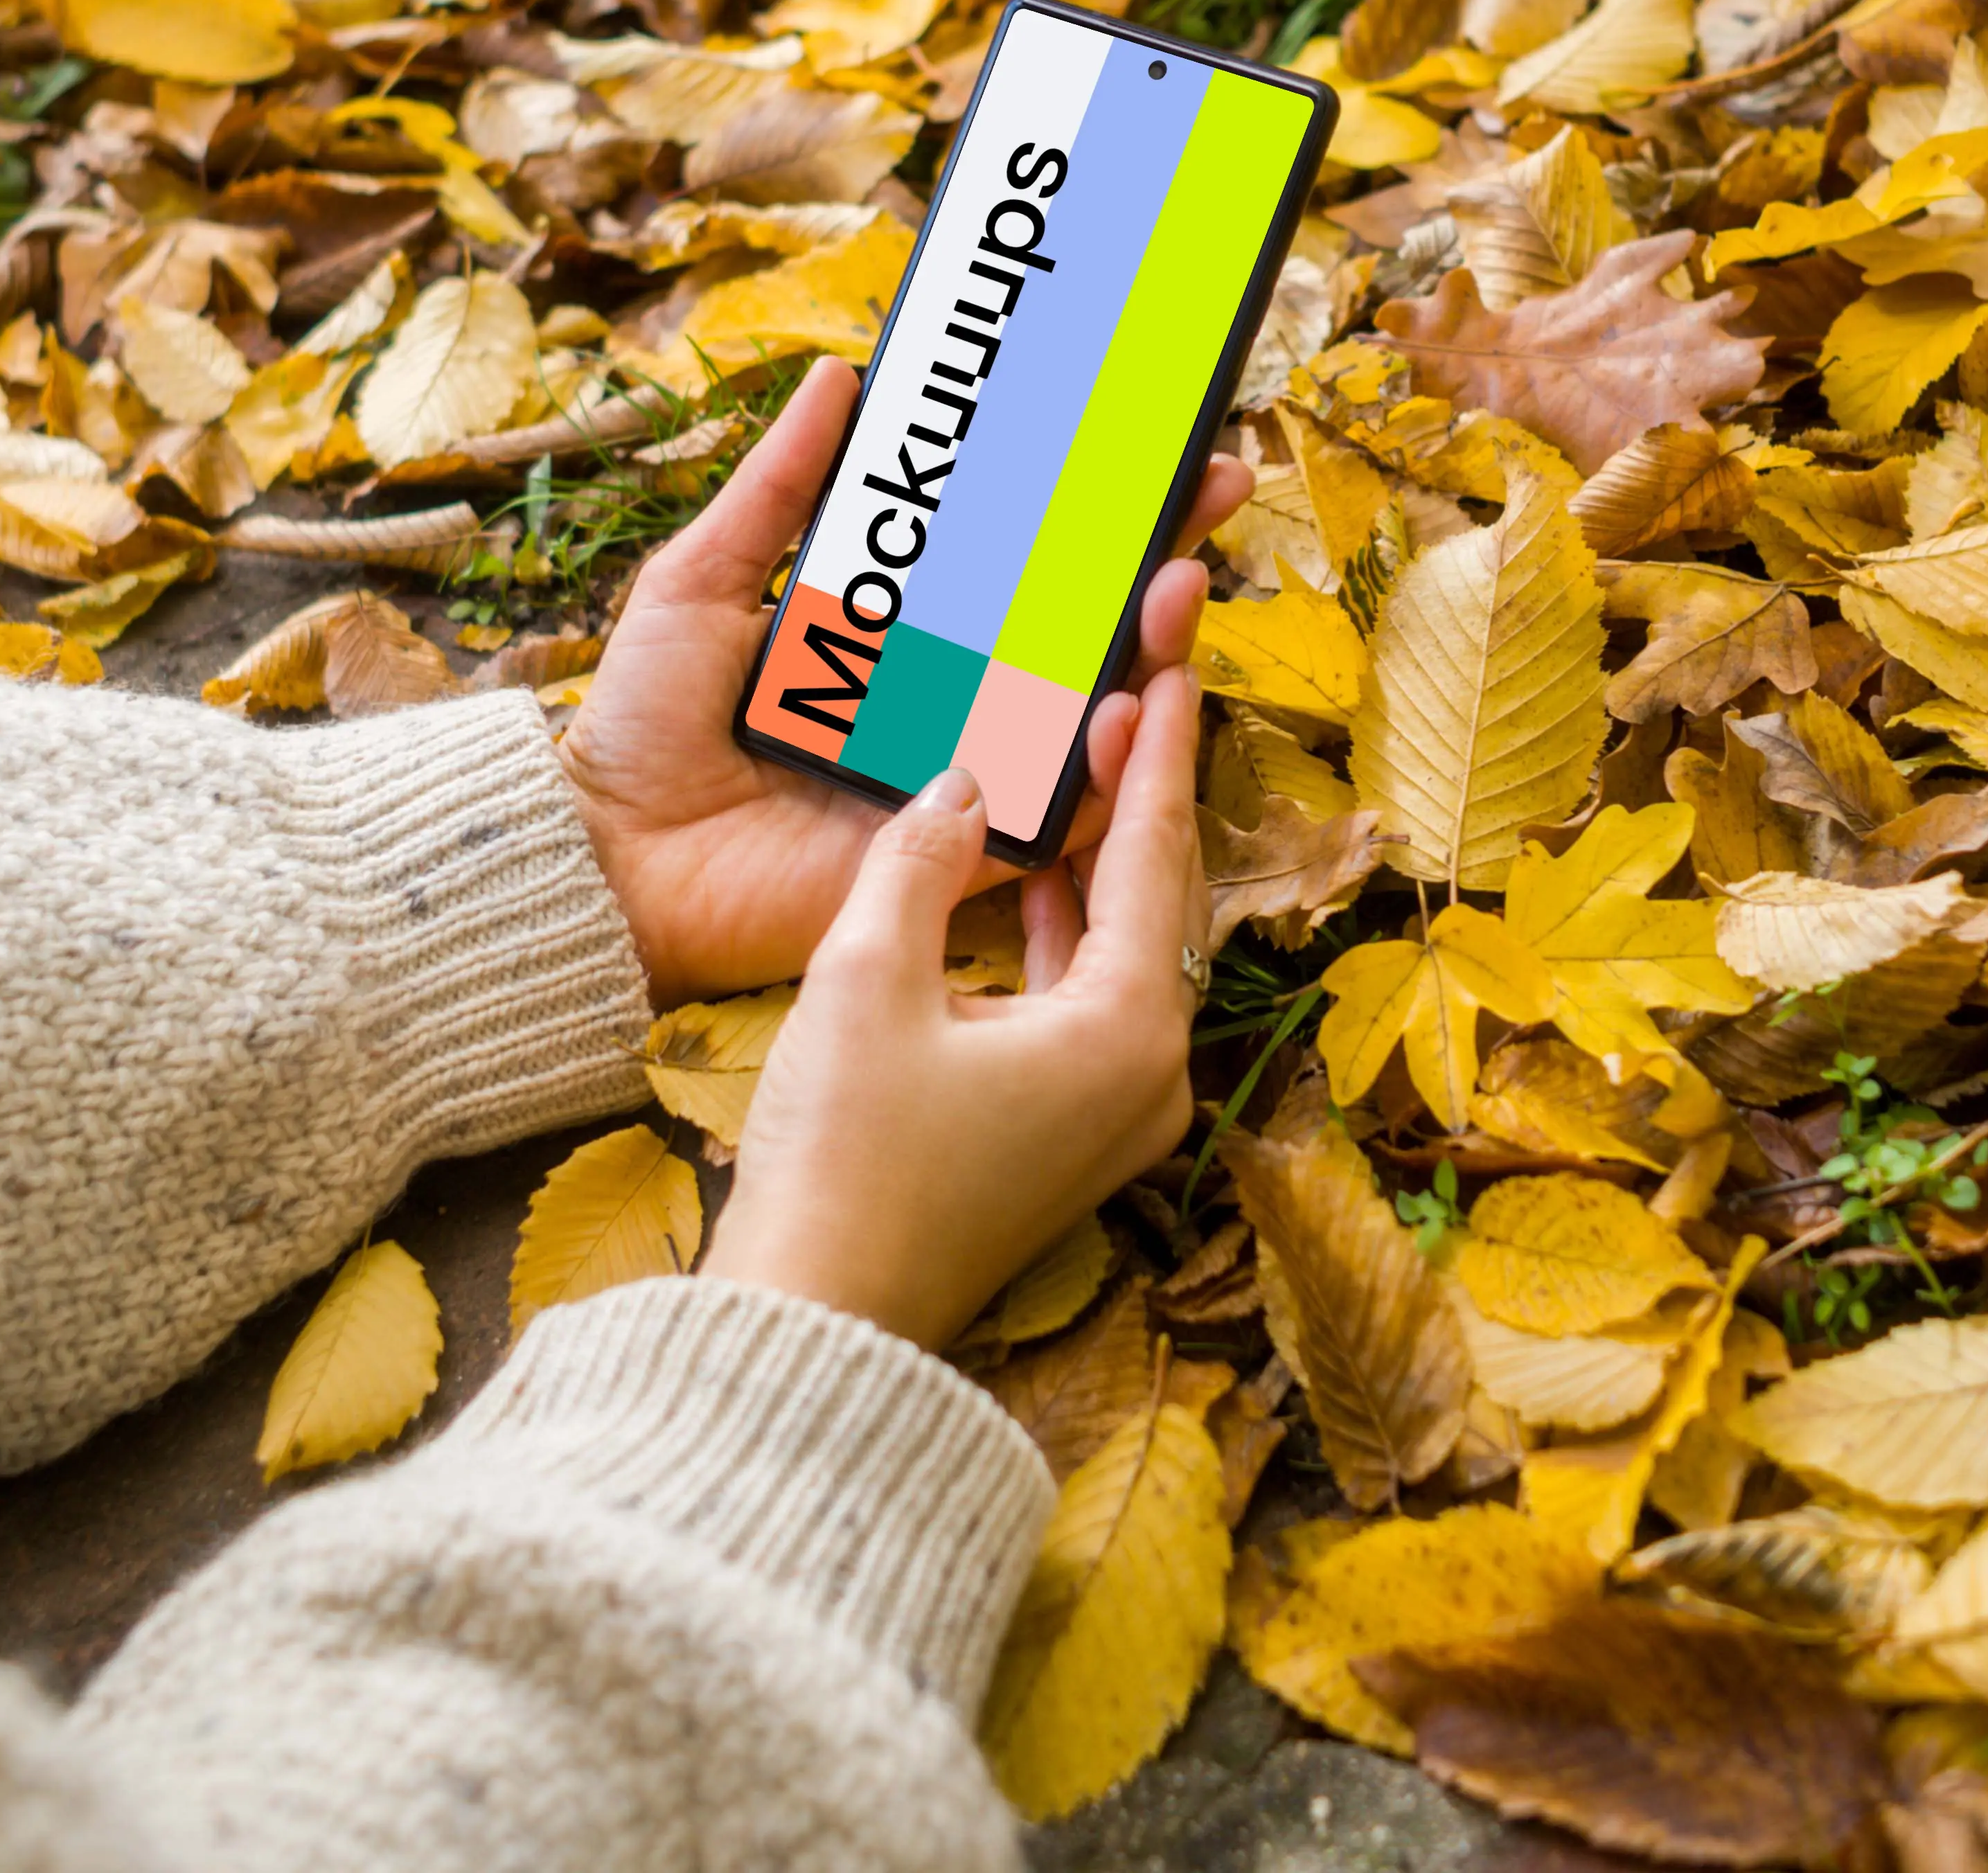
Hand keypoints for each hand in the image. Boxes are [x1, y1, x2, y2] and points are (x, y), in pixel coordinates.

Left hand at [556, 356, 1248, 1008]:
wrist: (613, 859)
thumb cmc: (642, 727)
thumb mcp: (700, 581)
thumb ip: (777, 490)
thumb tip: (838, 375)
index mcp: (892, 628)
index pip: (1007, 553)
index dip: (1076, 502)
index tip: (1139, 438)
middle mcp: (941, 693)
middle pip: (1072, 623)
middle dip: (1149, 557)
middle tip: (1203, 491)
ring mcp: (960, 770)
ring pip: (1086, 709)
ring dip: (1146, 647)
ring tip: (1175, 584)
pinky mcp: (960, 851)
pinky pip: (1055, 814)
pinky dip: (1100, 767)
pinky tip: (1123, 705)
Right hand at [701, 668, 1207, 1350]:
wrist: (817, 1320)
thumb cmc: (843, 1158)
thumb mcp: (868, 978)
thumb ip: (921, 859)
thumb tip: (963, 781)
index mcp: (1126, 1032)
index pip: (1153, 856)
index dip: (1157, 752)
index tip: (1169, 667)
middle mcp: (1147, 1077)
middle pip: (1154, 901)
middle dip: (1136, 795)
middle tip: (1127, 690)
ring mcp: (1109, 1115)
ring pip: (1117, 951)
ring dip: (1090, 859)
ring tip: (1075, 755)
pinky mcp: (1063, 1137)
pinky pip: (1079, 1001)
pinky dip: (1054, 929)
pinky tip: (1021, 871)